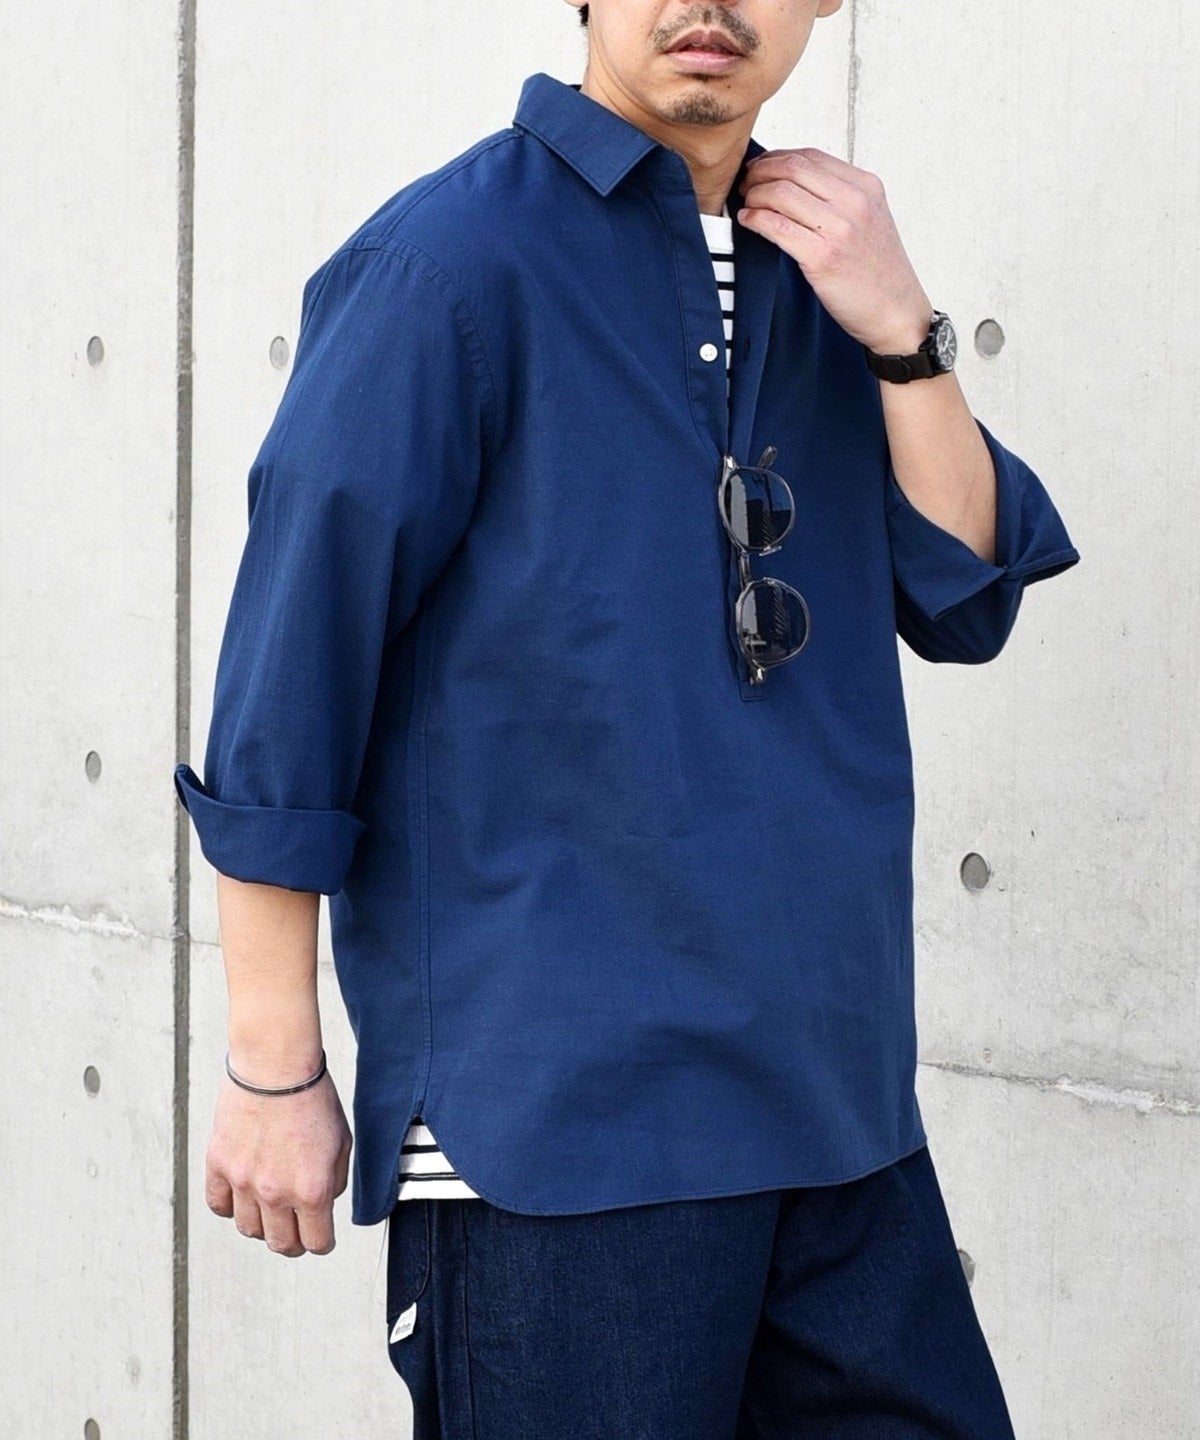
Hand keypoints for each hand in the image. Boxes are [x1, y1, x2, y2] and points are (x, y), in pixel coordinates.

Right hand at [205, 1068, 352, 1257]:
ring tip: (270, 1211)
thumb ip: (334, 1181)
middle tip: (296, 1234)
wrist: (276, 1067)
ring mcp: (243, 1182)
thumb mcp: (342, 1142)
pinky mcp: (219, 1165)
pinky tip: (242, 1197)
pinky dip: (230, 1207)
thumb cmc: (311, 1097)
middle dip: (293, 1243)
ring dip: (262, 1226)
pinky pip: (219, 1205)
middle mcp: (275, 1193)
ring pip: (248, 1229)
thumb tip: (323, 1203)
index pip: (316, 1242)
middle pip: (280, 1244)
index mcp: (312, 1189)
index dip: (322, 1244)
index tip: (321, 1240)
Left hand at [737, 148, 932, 355]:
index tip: (760, 168)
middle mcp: (854, 202)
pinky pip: (777, 227)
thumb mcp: (869, 220)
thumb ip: (840, 198)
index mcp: (866, 187)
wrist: (895, 311)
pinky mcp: (822, 257)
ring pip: (781, 193)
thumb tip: (795, 184)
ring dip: (754, 195)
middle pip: (792, 168)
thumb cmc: (878, 272)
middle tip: (746, 184)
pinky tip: (748, 221)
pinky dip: (755, 219)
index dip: (777, 157)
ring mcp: (839, 229)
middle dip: (760, 172)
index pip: (811, 156)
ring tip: (746, 204)